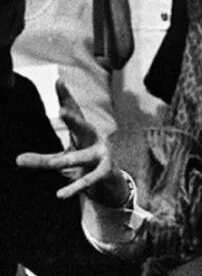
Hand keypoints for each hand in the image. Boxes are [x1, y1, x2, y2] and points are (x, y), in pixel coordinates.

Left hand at [16, 80, 129, 204]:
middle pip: (83, 127)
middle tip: (62, 111)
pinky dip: (75, 187)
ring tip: (52, 165)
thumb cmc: (83, 163)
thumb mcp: (61, 159)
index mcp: (83, 131)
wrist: (110, 181)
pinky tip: (60, 194)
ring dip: (69, 160)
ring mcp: (101, 155)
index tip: (59, 81)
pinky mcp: (104, 171)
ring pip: (81, 157)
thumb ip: (41, 159)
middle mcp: (94, 139)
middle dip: (73, 119)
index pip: (73, 111)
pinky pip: (88, 180)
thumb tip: (17, 159)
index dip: (66, 97)